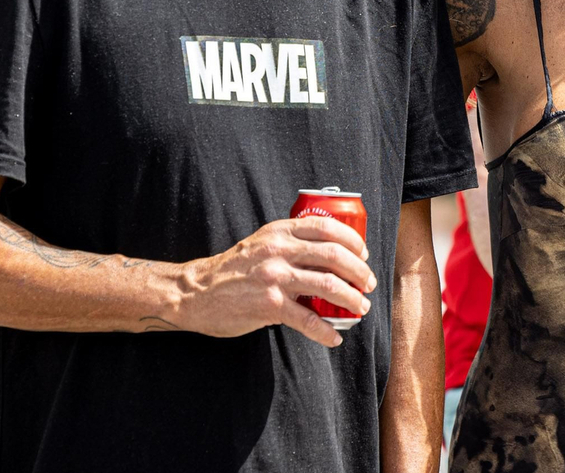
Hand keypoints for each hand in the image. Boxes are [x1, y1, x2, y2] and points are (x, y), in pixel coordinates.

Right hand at [176, 216, 375, 347]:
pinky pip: (308, 320)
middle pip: (334, 256)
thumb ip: (289, 243)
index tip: (363, 254)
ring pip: (328, 285)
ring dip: (351, 298)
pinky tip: (335, 337)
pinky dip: (327, 331)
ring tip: (360, 307)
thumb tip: (327, 255)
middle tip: (368, 283)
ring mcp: (274, 277)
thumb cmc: (232, 269)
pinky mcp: (269, 306)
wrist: (196, 292)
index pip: (327, 227)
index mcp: (279, 231)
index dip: (353, 240)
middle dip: (359, 271)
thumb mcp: (261, 242)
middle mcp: (279, 250)